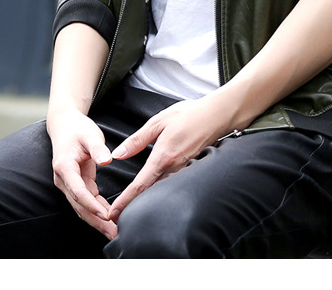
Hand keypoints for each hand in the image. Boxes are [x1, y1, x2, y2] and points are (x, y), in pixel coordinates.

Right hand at [48, 106, 118, 239]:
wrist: (64, 126)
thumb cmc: (78, 129)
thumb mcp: (90, 134)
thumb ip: (98, 148)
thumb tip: (107, 161)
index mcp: (65, 167)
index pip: (78, 191)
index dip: (91, 205)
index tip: (105, 215)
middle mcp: (63, 179)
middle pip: (79, 205)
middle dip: (96, 221)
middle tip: (113, 232)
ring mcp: (68, 183)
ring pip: (82, 207)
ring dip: (97, 220)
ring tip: (113, 230)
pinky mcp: (76, 184)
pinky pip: (86, 201)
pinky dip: (97, 211)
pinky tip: (110, 218)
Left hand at [107, 96, 231, 223]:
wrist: (217, 114)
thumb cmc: (188, 114)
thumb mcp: (158, 122)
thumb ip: (137, 140)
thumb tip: (118, 153)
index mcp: (163, 157)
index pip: (140, 185)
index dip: (125, 201)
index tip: (114, 213)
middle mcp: (174, 169)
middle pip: (151, 195)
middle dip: (134, 207)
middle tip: (119, 218)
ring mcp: (184, 171)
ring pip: (163, 192)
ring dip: (148, 202)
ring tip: (133, 209)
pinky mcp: (191, 170)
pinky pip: (174, 186)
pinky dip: (162, 193)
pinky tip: (155, 194)